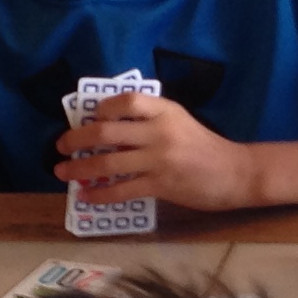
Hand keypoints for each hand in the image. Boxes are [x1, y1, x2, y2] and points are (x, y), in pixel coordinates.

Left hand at [56, 93, 261, 209]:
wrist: (236, 173)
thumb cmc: (205, 147)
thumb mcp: (180, 122)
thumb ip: (150, 121)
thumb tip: (108, 129)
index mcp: (165, 110)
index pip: (125, 101)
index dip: (101, 109)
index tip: (88, 119)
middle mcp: (160, 131)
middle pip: (106, 131)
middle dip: (76, 139)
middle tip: (61, 145)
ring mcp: (159, 159)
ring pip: (108, 162)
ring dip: (80, 168)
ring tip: (62, 172)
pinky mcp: (161, 185)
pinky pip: (122, 189)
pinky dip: (100, 193)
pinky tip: (86, 196)